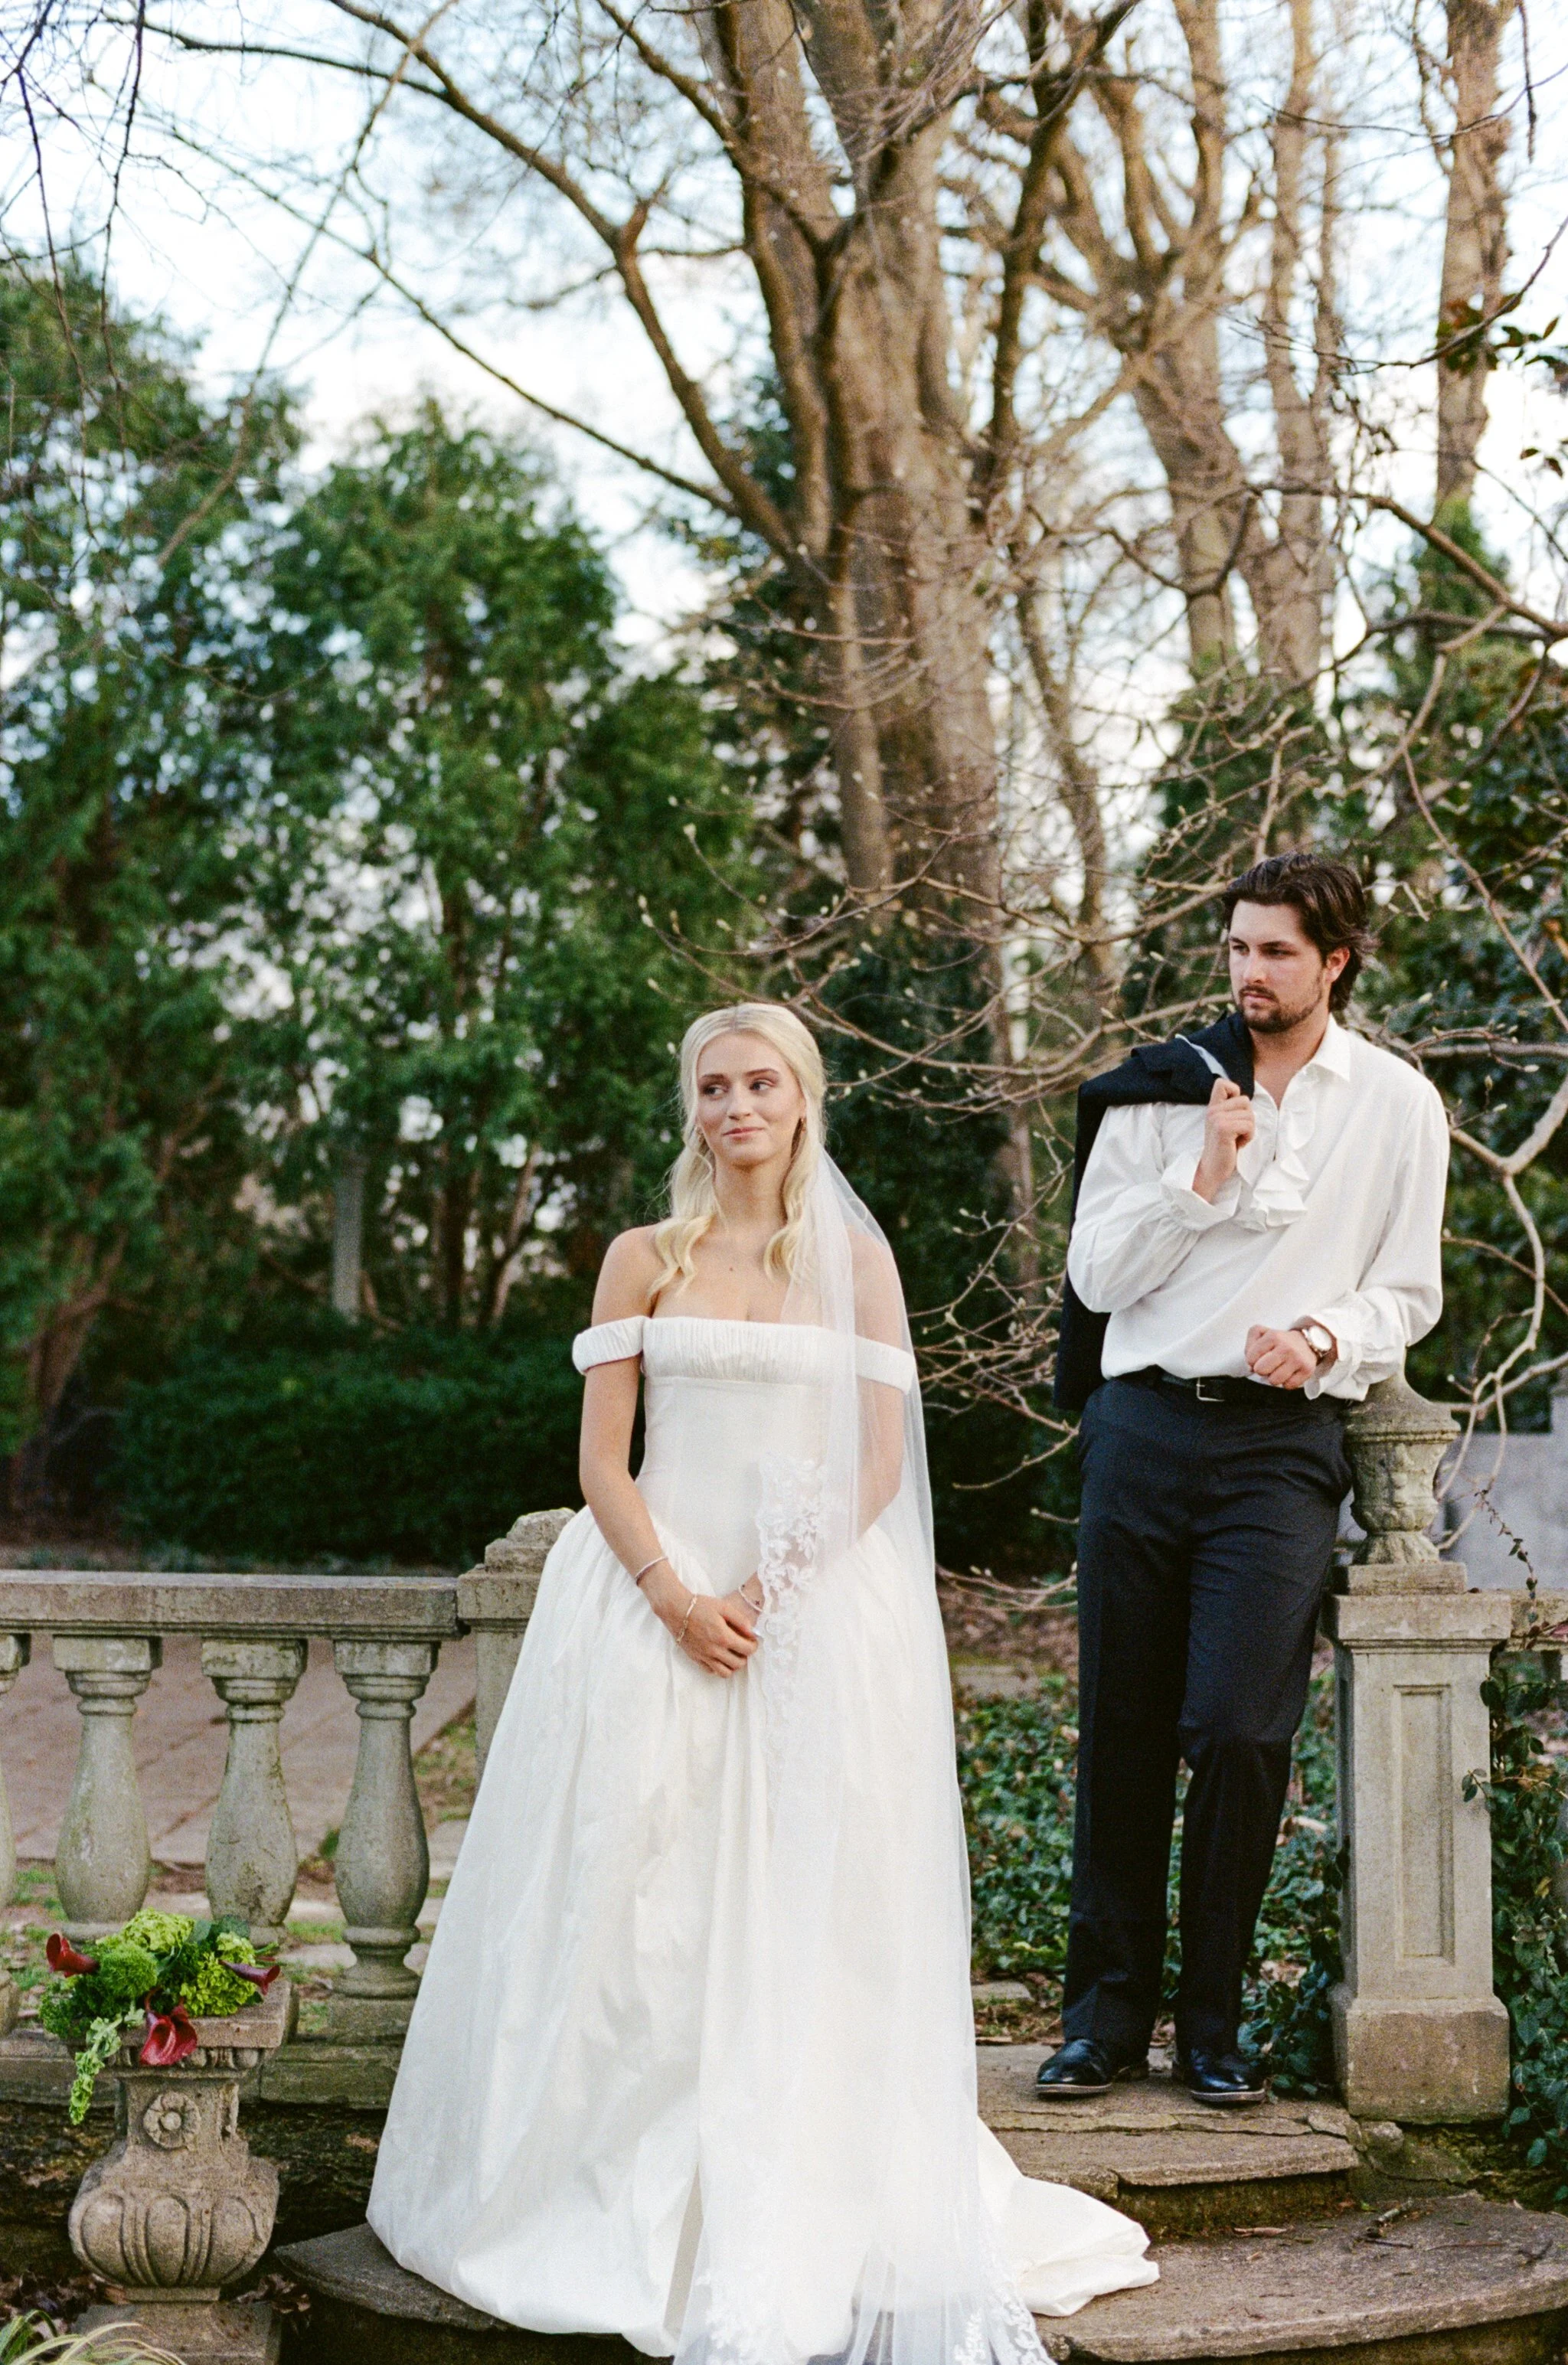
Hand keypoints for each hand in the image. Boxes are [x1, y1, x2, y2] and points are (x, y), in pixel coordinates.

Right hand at [640, 1562, 758, 1675]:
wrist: (676, 1610)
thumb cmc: (699, 1606)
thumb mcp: (723, 1606)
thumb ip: (740, 1619)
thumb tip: (752, 1632)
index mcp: (723, 1637)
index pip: (747, 1650)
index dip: (753, 1645)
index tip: (752, 1640)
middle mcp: (714, 1650)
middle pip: (739, 1663)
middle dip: (745, 1656)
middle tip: (743, 1646)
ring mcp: (704, 1657)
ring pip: (725, 1672)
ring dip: (733, 1665)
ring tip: (732, 1654)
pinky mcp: (695, 1659)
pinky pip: (711, 1671)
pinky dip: (718, 1667)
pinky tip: (719, 1656)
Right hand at [1192, 1077, 1254, 1201]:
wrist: (1212, 1169)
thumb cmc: (1223, 1148)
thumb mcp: (1224, 1124)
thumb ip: (1230, 1109)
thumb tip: (1244, 1097)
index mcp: (1212, 1107)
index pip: (1222, 1083)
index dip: (1234, 1091)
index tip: (1234, 1110)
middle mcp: (1213, 1111)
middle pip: (1245, 1100)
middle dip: (1247, 1117)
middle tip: (1237, 1132)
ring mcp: (1217, 1119)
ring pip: (1249, 1114)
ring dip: (1249, 1130)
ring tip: (1236, 1139)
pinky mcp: (1223, 1129)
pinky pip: (1249, 1125)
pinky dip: (1248, 1137)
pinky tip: (1238, 1144)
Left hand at [1245, 1325, 1318, 1389]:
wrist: (1307, 1342)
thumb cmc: (1280, 1341)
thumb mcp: (1261, 1333)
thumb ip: (1249, 1346)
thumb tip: (1250, 1367)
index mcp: (1273, 1336)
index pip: (1251, 1358)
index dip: (1251, 1361)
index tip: (1259, 1358)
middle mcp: (1286, 1347)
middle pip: (1261, 1370)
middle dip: (1261, 1370)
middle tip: (1268, 1364)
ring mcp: (1297, 1359)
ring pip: (1274, 1380)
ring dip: (1273, 1377)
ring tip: (1278, 1369)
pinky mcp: (1307, 1370)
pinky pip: (1288, 1386)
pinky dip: (1286, 1382)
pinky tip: (1289, 1373)